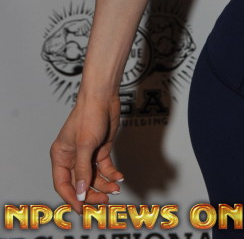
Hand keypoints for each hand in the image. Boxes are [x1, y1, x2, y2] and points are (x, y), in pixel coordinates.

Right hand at [50, 95, 122, 212]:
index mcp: (61, 156)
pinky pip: (104, 169)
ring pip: (93, 178)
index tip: (81, 209)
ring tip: (115, 188)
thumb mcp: (85, 145)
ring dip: (104, 185)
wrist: (104, 97)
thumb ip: (83, 170)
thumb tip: (81, 193)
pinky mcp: (100, 150)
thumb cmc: (89, 115)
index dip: (72, 198)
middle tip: (104, 200)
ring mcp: (87, 155)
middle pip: (80, 184)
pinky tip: (119, 177)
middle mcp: (72, 157)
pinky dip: (111, 175)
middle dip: (91, 194)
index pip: (63, 184)